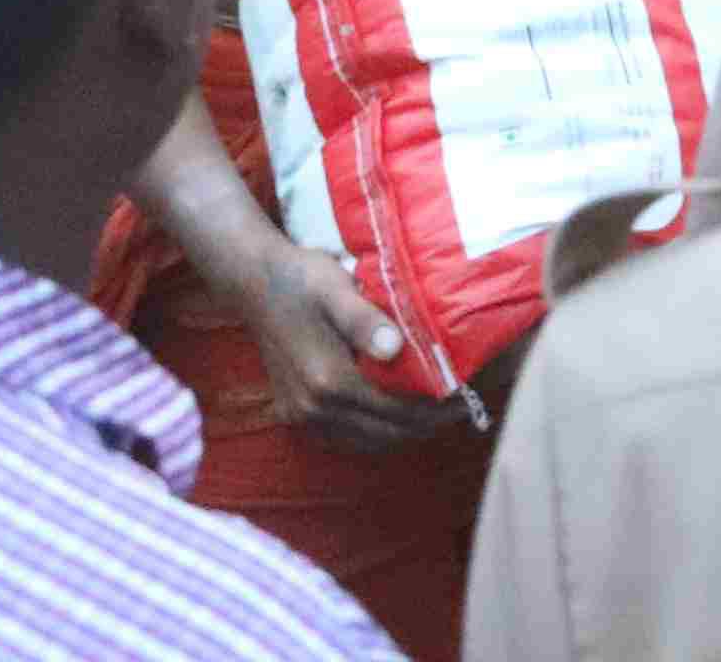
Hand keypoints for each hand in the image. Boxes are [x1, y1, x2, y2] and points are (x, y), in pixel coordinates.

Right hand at [209, 199, 446, 450]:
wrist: (252, 281)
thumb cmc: (301, 278)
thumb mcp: (337, 290)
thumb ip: (365, 321)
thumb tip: (395, 349)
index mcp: (328, 381)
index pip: (397, 412)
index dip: (436, 410)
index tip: (467, 397)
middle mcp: (314, 408)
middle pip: (385, 434)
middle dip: (426, 424)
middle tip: (460, 404)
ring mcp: (300, 416)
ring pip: (365, 442)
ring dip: (401, 431)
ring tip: (434, 409)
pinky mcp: (293, 414)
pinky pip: (343, 438)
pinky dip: (373, 432)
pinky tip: (392, 412)